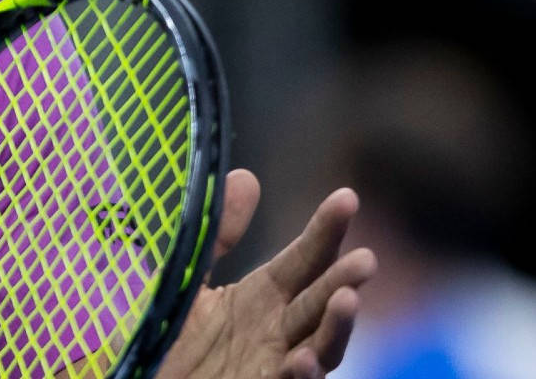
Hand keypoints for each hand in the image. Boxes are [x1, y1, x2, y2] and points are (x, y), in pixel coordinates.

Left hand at [154, 172, 375, 378]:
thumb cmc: (170, 333)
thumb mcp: (190, 276)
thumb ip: (218, 234)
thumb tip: (247, 176)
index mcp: (264, 295)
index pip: (305, 257)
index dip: (326, 230)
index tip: (347, 197)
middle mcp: (277, 329)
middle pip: (319, 301)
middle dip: (344, 280)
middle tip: (366, 258)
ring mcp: (272, 364)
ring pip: (318, 346)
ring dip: (336, 327)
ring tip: (348, 300)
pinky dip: (301, 374)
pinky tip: (303, 359)